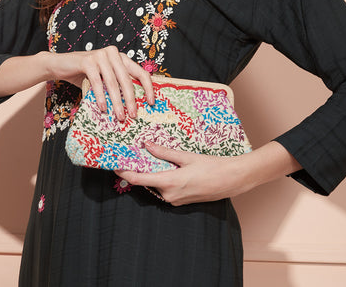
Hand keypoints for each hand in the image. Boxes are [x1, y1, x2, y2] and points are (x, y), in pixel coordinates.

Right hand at [44, 46, 153, 119]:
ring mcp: (100, 55)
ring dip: (117, 102)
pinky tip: (103, 109)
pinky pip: (97, 82)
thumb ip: (117, 86)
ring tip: (120, 116)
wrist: (60, 65)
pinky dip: (101, 97)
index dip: (148, 88)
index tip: (152, 103)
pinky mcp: (88, 60)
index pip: (141, 72)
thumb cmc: (84, 75)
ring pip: (112, 83)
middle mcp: (113, 54)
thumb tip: (133, 107)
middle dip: (131, 100)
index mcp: (122, 58)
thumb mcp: (104, 79)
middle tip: (133, 115)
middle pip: (127, 79)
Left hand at [115, 141, 253, 205]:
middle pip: (146, 182)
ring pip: (156, 186)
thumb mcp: (186, 157)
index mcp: (169, 183)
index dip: (124, 173)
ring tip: (146, 158)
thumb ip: (164, 153)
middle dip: (138, 170)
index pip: (138, 180)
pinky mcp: (181, 200)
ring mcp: (175, 200)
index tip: (114, 165)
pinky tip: (164, 167)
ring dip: (151, 174)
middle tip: (131, 155)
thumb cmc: (211, 167)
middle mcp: (169, 195)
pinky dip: (161, 178)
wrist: (231, 180)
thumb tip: (146, 145)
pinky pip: (165, 189)